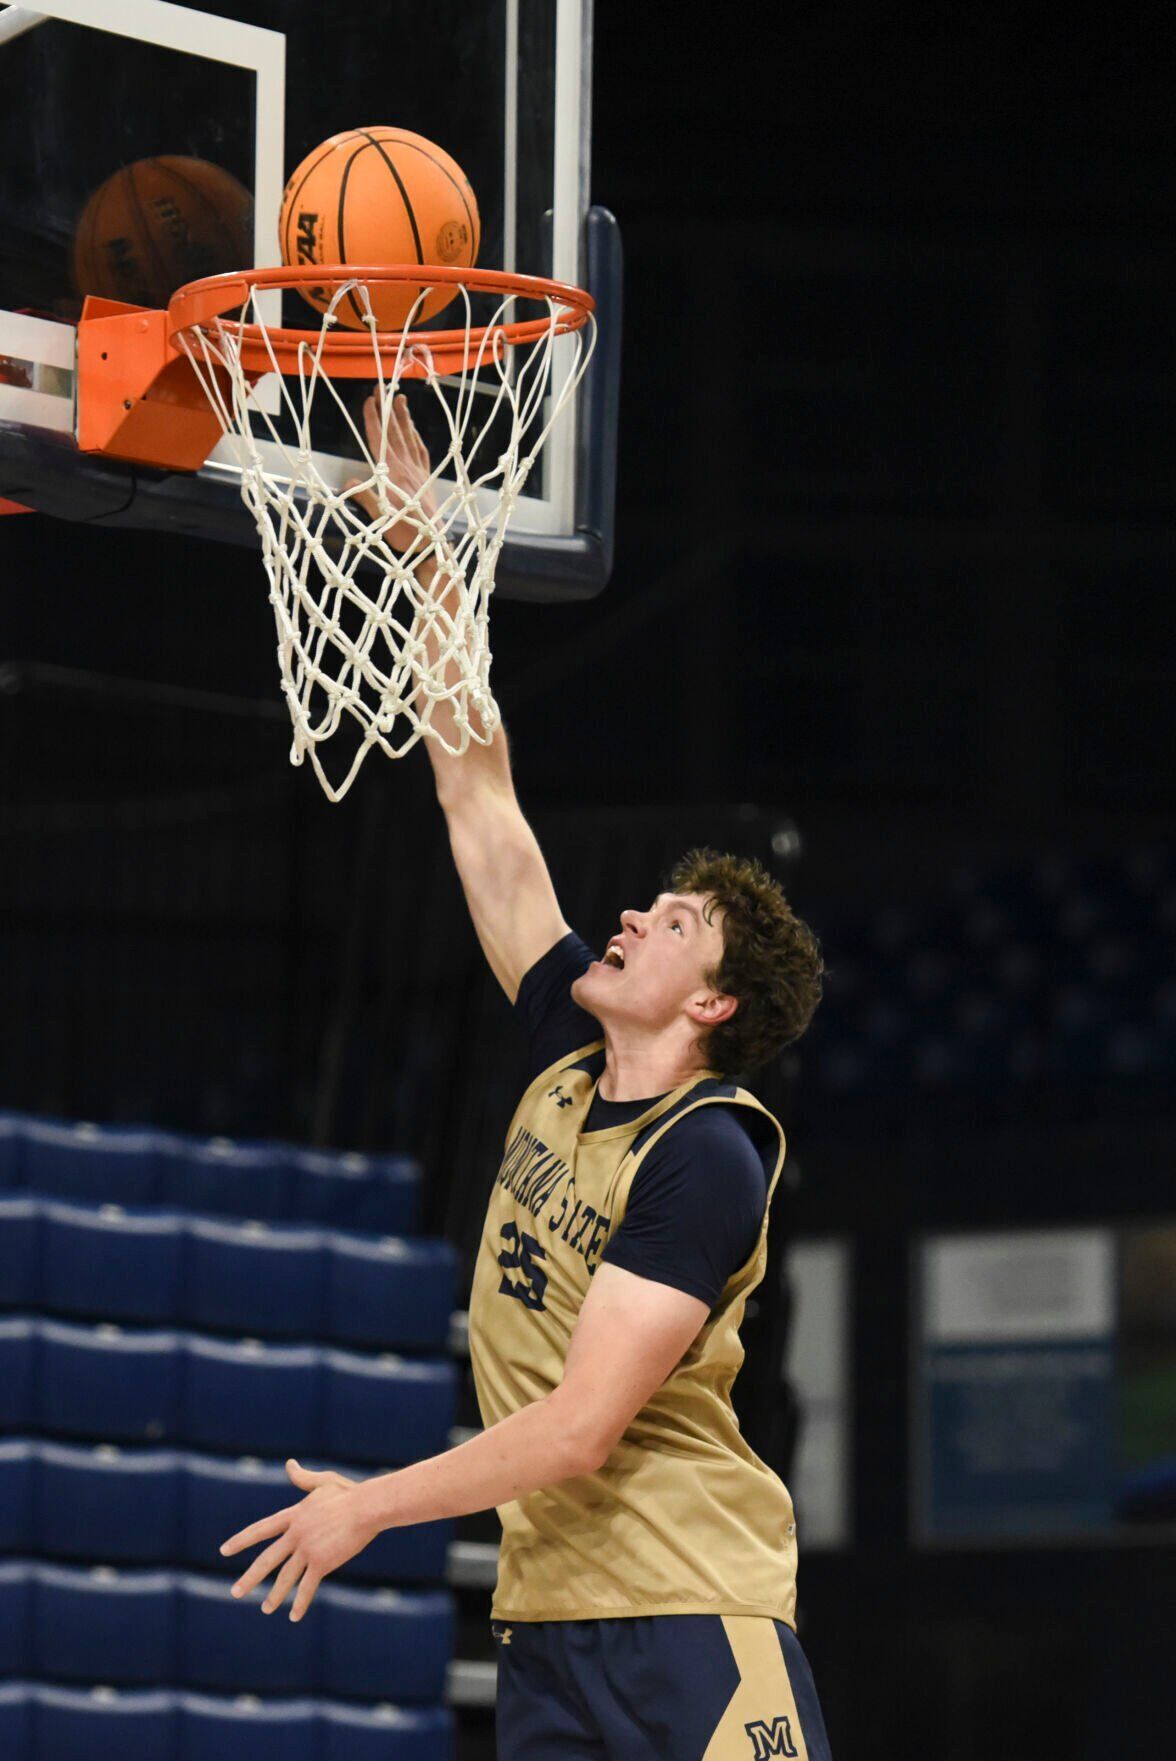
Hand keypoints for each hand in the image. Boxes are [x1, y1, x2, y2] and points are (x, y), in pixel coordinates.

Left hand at [219, 1459, 379, 1622]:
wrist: (366, 1507)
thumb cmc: (349, 1493)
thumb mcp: (323, 1482)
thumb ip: (303, 1478)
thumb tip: (289, 1464)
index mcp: (294, 1515)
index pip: (261, 1529)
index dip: (241, 1540)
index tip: (224, 1550)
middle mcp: (296, 1534)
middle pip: (267, 1559)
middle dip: (249, 1578)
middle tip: (235, 1592)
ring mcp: (307, 1549)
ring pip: (285, 1577)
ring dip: (274, 1596)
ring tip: (265, 1609)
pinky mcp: (321, 1562)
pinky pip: (307, 1587)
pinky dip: (300, 1603)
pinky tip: (294, 1617)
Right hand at [348, 390, 438, 550]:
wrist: (432, 544)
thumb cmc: (405, 533)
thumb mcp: (379, 519)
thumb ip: (365, 498)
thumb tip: (347, 483)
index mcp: (393, 473)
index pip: (380, 440)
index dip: (374, 420)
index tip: (370, 400)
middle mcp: (407, 468)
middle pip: (396, 433)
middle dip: (388, 410)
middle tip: (384, 388)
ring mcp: (419, 472)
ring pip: (411, 439)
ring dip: (405, 419)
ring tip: (401, 400)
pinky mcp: (427, 479)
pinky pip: (422, 452)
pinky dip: (417, 439)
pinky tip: (415, 432)